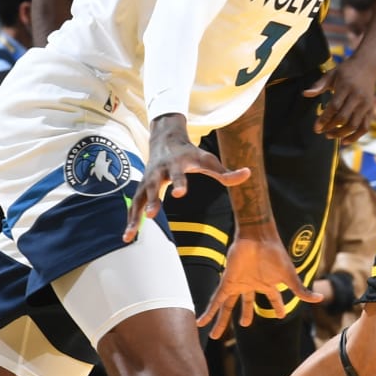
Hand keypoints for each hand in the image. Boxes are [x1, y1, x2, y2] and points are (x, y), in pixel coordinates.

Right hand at [124, 115, 250, 241]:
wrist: (165, 139)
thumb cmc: (190, 153)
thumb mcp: (208, 160)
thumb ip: (226, 172)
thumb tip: (248, 174)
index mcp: (176, 164)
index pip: (178, 174)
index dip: (179, 182)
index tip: (179, 193)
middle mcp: (158, 172)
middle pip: (153, 185)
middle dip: (152, 199)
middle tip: (152, 214)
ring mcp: (147, 180)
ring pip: (138, 198)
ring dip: (134, 216)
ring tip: (130, 235)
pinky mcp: (140, 188)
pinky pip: (133, 205)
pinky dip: (130, 220)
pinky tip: (127, 237)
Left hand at [198, 230, 320, 337]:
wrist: (257, 237)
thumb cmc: (275, 254)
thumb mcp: (289, 276)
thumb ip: (301, 290)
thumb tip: (320, 299)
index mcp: (268, 284)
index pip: (274, 299)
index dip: (278, 307)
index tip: (281, 315)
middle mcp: (251, 285)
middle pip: (245, 305)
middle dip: (244, 315)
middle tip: (244, 324)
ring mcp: (238, 284)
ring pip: (227, 307)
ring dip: (220, 321)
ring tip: (213, 335)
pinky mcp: (227, 281)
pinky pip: (216, 300)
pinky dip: (208, 311)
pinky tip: (200, 322)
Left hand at [304, 56, 375, 142]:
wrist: (368, 66)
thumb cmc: (346, 70)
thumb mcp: (332, 74)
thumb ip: (319, 85)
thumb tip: (305, 94)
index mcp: (346, 87)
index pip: (334, 106)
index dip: (325, 118)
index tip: (316, 127)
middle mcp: (358, 96)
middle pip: (344, 117)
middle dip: (331, 127)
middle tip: (321, 132)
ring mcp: (366, 104)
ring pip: (354, 124)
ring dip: (341, 133)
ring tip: (330, 135)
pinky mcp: (371, 110)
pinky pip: (364, 127)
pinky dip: (355, 137)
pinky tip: (344, 142)